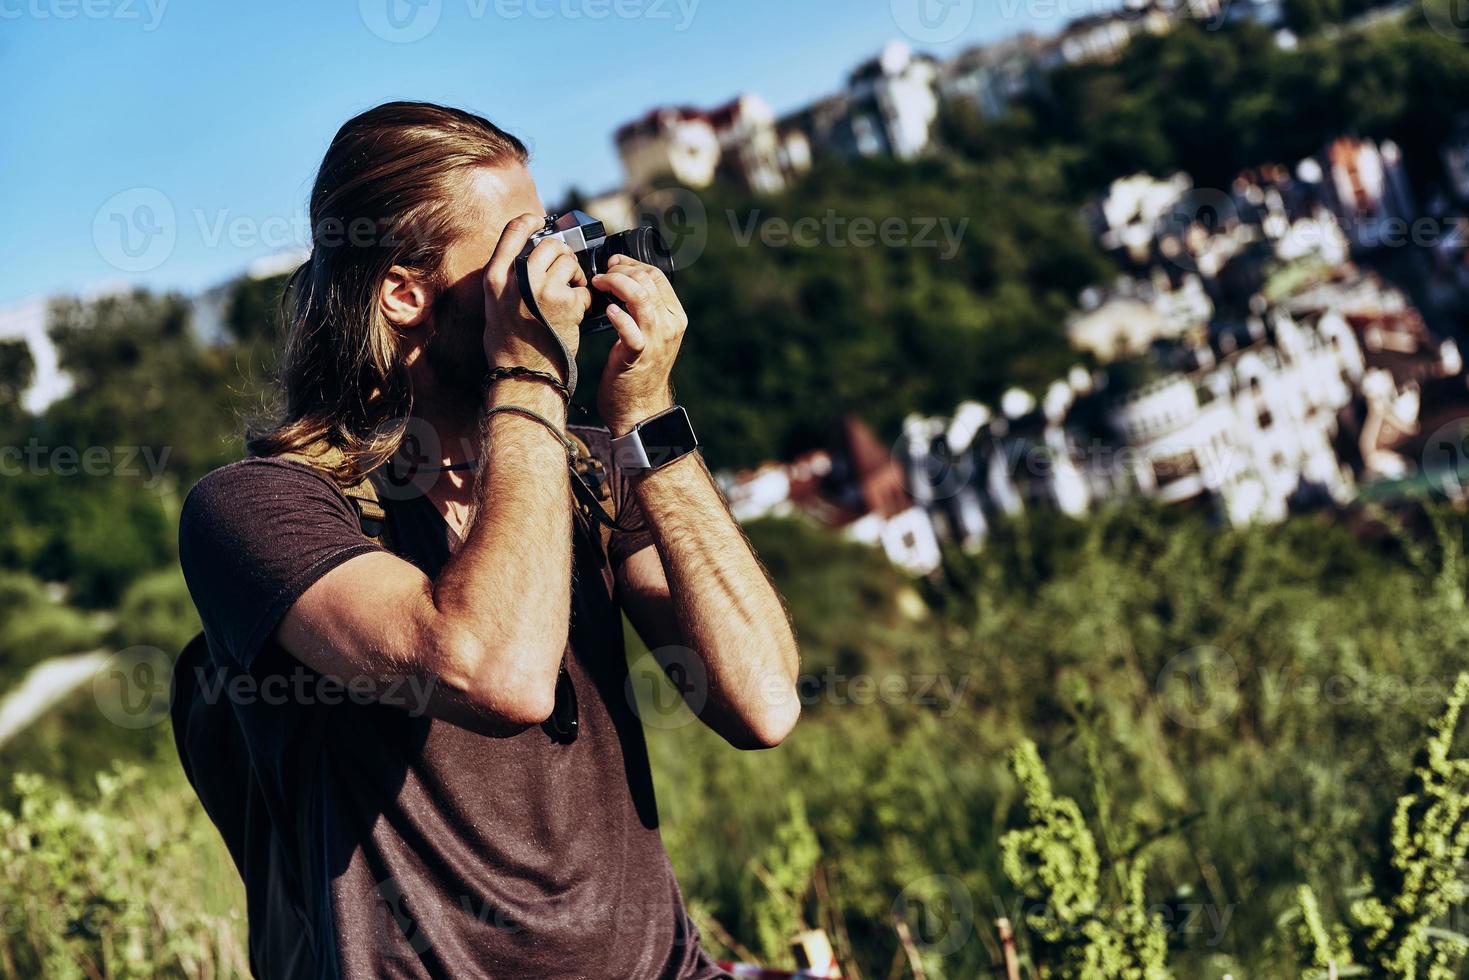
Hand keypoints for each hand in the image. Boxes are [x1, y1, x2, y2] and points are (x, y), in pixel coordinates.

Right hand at [481, 213, 591, 381]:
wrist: (524, 376)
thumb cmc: (510, 345)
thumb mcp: (495, 305)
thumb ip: (507, 279)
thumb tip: (525, 256)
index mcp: (495, 278)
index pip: (513, 231)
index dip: (531, 221)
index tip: (540, 220)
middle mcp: (517, 280)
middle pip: (549, 245)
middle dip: (562, 255)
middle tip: (566, 272)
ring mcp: (542, 290)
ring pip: (569, 261)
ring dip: (576, 275)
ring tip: (572, 294)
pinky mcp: (567, 303)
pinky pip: (583, 287)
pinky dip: (585, 299)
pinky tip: (577, 313)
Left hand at [592, 254, 687, 436]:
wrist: (640, 409)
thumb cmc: (639, 370)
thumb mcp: (651, 335)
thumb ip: (645, 310)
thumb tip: (624, 282)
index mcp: (675, 317)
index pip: (657, 276)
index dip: (631, 264)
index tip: (613, 264)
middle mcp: (670, 326)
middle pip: (648, 281)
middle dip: (620, 271)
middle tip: (601, 275)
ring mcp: (656, 341)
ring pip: (640, 297)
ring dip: (615, 284)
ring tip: (598, 285)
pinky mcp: (638, 355)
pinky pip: (629, 329)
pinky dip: (617, 316)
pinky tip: (606, 312)